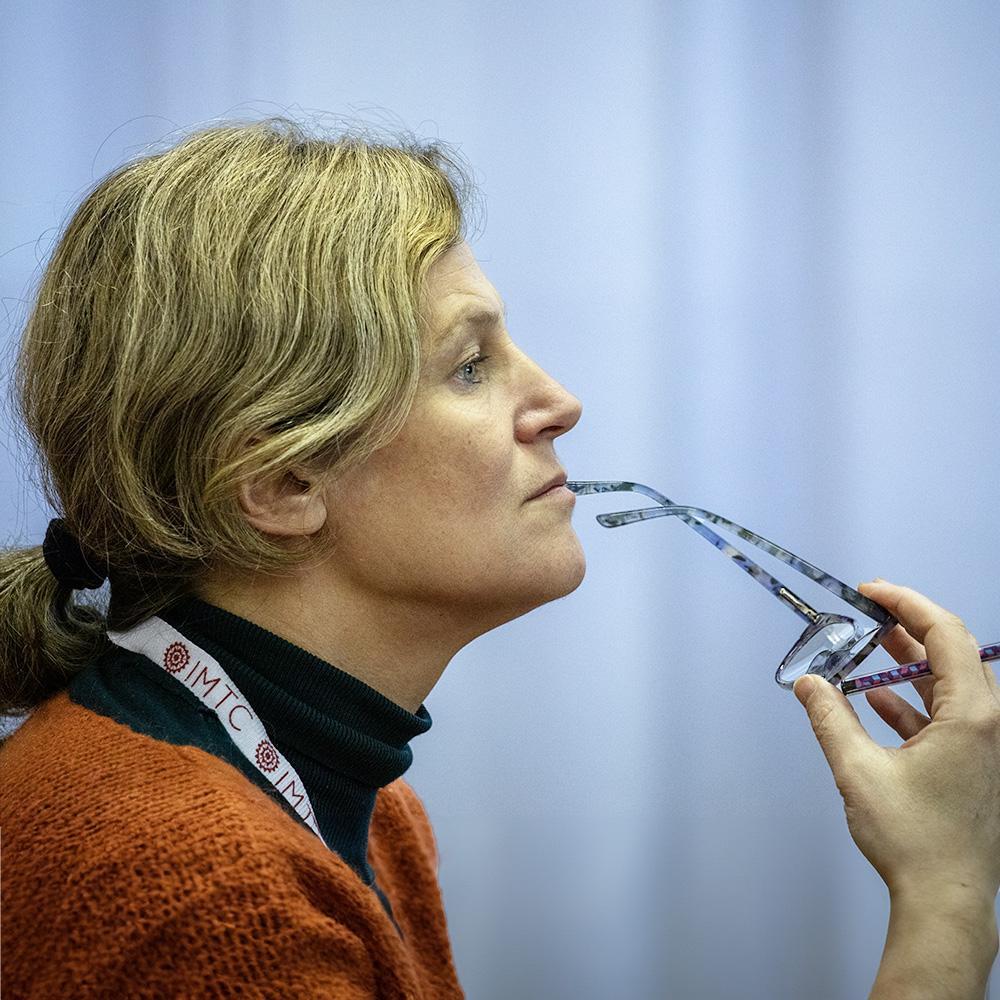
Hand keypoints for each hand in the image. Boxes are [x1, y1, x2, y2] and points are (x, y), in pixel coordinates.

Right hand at [794, 580, 999, 997]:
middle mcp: (987, 722)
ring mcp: (984, 744)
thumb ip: (829, 717)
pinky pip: (945, 712)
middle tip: (866, 610)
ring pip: (948, 681)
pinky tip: (875, 696)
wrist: (946, 900)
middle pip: (952, 652)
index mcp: (971, 714)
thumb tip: (807, 681)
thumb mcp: (858, 770)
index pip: (946, 633)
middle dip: (906, 626)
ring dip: (907, 660)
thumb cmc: (911, 837)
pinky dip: (911, 697)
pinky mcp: (973, 763)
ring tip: (867, 643)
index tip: (869, 592)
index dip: (906, 603)